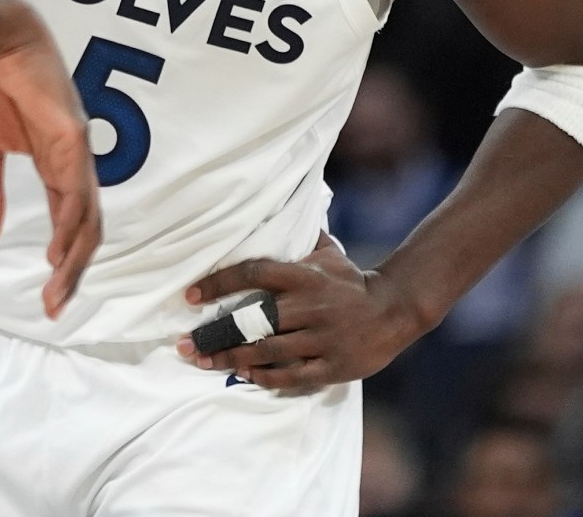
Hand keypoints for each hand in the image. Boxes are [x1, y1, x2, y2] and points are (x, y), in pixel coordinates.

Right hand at [0, 15, 100, 316]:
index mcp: (57, 167)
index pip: (69, 225)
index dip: (63, 263)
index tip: (48, 297)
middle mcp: (75, 164)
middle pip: (85, 231)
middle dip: (72, 274)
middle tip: (54, 309)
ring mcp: (78, 152)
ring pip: (87, 219)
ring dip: (73, 260)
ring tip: (57, 290)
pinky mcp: (74, 138)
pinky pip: (76, 192)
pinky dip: (70, 225)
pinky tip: (59, 251)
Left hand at [175, 233, 429, 391]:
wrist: (395, 310)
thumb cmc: (351, 280)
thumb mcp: (328, 253)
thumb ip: (299, 237)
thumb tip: (271, 205)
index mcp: (305, 276)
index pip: (255, 273)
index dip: (220, 283)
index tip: (192, 294)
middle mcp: (311, 306)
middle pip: (255, 322)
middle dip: (217, 335)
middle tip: (186, 345)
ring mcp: (323, 338)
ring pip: (269, 351)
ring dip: (233, 359)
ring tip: (205, 363)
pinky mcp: (334, 365)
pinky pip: (294, 375)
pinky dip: (268, 377)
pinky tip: (247, 375)